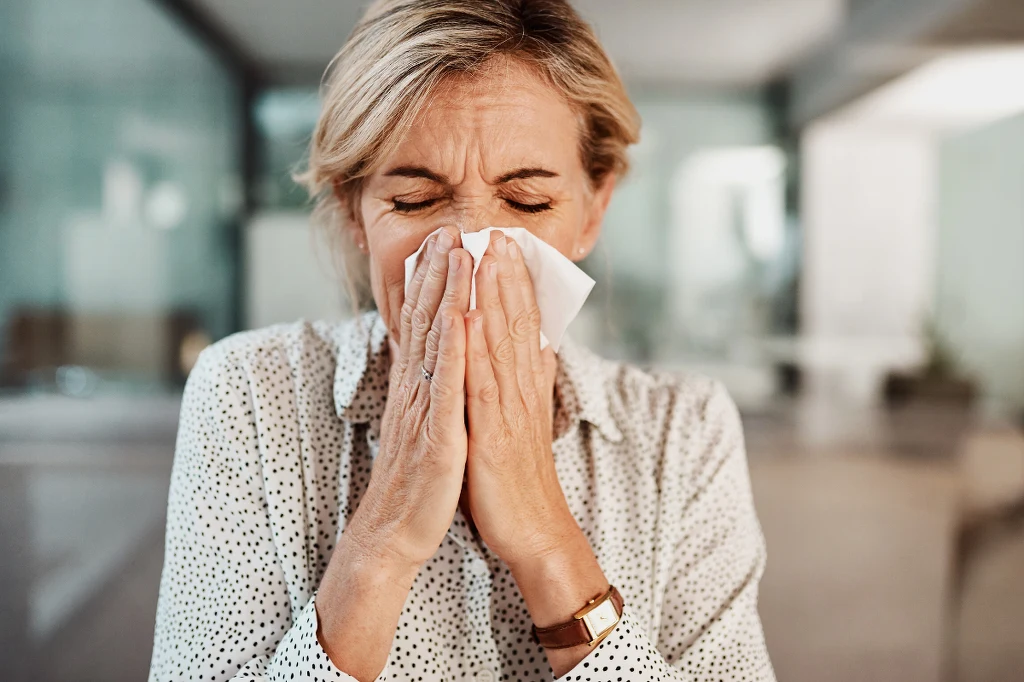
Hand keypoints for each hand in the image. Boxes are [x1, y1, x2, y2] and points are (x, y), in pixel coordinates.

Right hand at [345, 226, 472, 568]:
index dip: (432, 280)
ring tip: (457, 253)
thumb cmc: (417, 478)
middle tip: (448, 227)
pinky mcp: (438, 434)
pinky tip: (459, 318)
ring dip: (446, 294)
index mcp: (417, 386)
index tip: (443, 241)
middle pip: (425, 320)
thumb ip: (430, 385)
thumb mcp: (423, 421)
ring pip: (435, 342)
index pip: (422, 322)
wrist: (395, 530)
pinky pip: (445, 387)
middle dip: (438, 271)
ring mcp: (425, 409)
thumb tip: (440, 353)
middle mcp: (416, 389)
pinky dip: (452, 350)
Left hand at [463, 231, 574, 566]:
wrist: (533, 527)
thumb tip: (543, 346)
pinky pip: (481, 383)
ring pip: (501, 343)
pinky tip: (466, 317)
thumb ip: (534, 379)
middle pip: (515, 323)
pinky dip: (474, 348)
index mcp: (526, 385)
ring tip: (487, 257)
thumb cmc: (523, 475)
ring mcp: (507, 408)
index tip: (506, 244)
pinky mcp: (491, 431)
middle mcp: (521, 389)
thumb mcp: (528, 419)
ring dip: (494, 298)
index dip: (515, 282)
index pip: (523, 324)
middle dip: (506, 276)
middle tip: (499, 232)